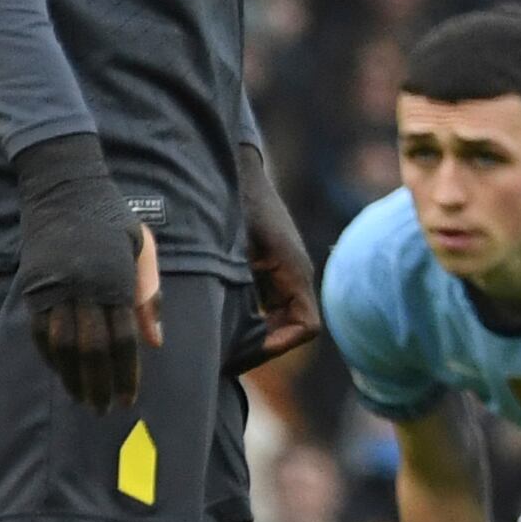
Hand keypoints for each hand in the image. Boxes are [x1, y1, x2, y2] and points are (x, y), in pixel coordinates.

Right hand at [14, 131, 160, 415]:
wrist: (62, 186)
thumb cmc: (111, 217)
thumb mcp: (142, 248)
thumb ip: (150, 295)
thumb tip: (156, 342)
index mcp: (114, 278)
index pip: (122, 339)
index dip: (126, 373)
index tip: (129, 398)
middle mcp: (83, 286)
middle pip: (91, 349)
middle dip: (99, 384)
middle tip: (106, 410)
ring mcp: (54, 287)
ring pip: (62, 345)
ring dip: (72, 377)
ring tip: (84, 400)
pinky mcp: (32, 286)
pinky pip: (40, 331)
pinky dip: (50, 357)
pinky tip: (61, 373)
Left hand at [233, 146, 321, 374]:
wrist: (230, 166)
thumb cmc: (230, 205)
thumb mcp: (227, 254)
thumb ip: (232, 296)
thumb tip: (227, 341)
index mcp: (294, 271)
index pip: (305, 327)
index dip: (276, 346)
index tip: (240, 352)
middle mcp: (295, 274)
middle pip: (291, 328)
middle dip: (260, 345)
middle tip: (220, 355)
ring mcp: (283, 270)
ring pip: (278, 318)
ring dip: (252, 332)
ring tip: (216, 340)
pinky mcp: (269, 265)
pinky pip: (266, 303)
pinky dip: (246, 315)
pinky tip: (215, 314)